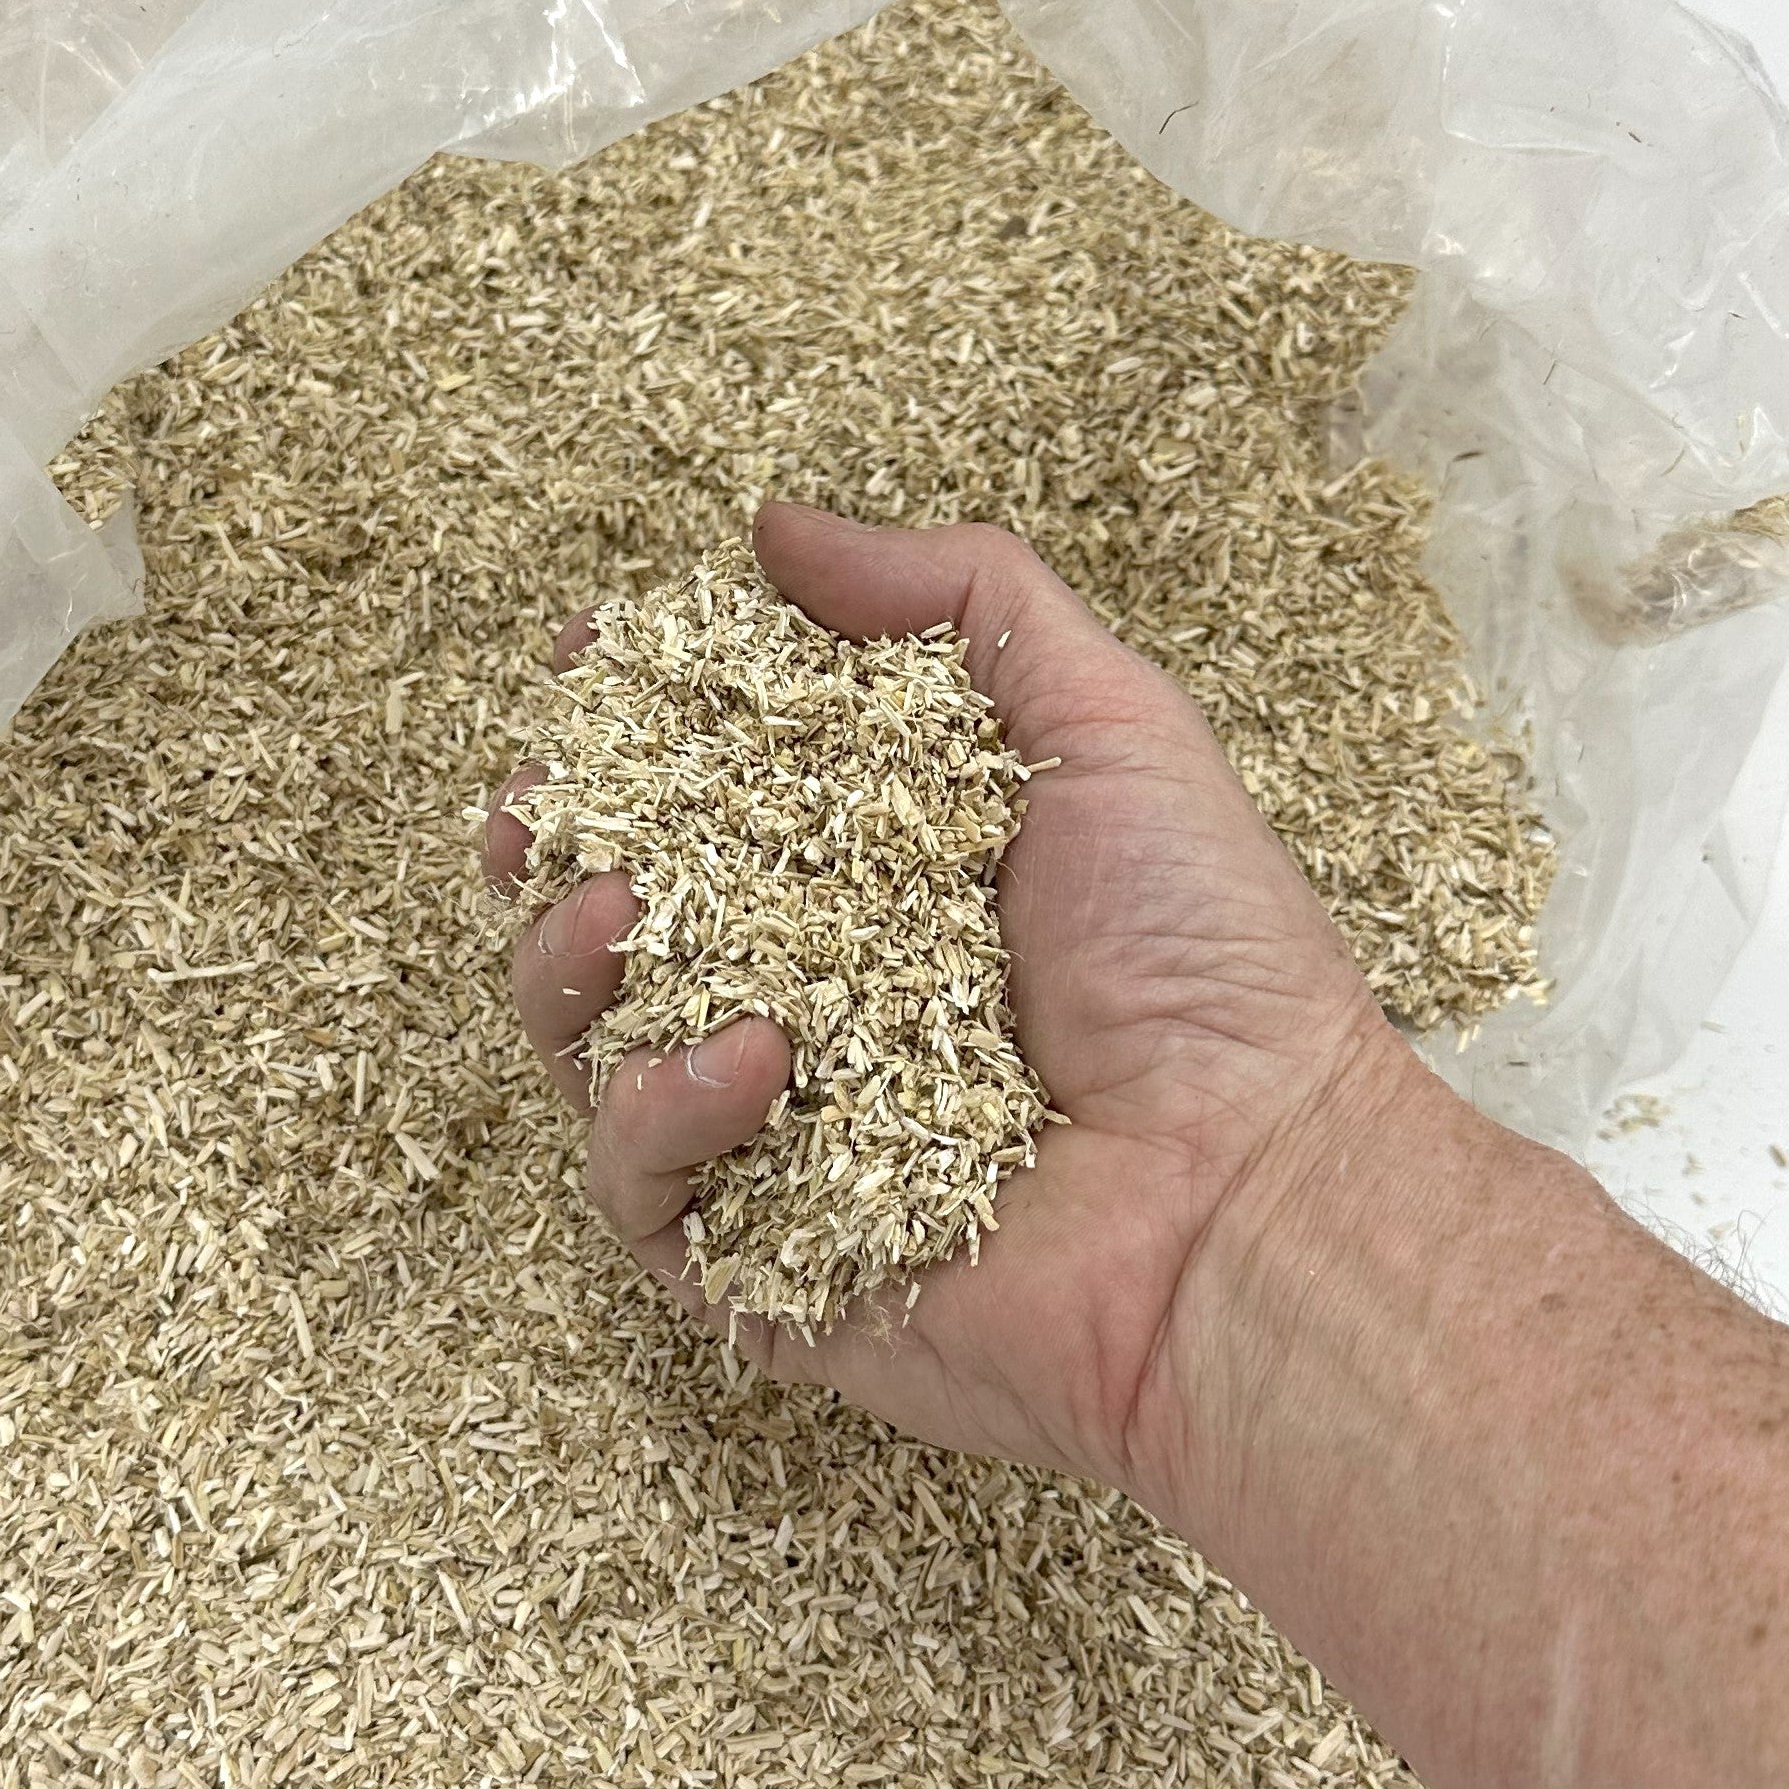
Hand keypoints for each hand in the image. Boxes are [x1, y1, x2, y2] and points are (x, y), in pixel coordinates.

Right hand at [481, 499, 1421, 1512]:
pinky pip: (639, 1186)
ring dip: (563, 966)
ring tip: (608, 911)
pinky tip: (753, 1058)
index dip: (632, 720)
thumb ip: (952, 599)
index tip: (584, 659)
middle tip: (534, 806)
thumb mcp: (1102, 721)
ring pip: (588, 1044)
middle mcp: (809, 994)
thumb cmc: (1205, 957)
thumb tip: (774, 526)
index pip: (707, 784)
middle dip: (549, 848)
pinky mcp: (760, 1263)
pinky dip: (660, 1109)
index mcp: (873, 872)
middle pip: (613, 910)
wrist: (1254, 1193)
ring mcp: (775, 1135)